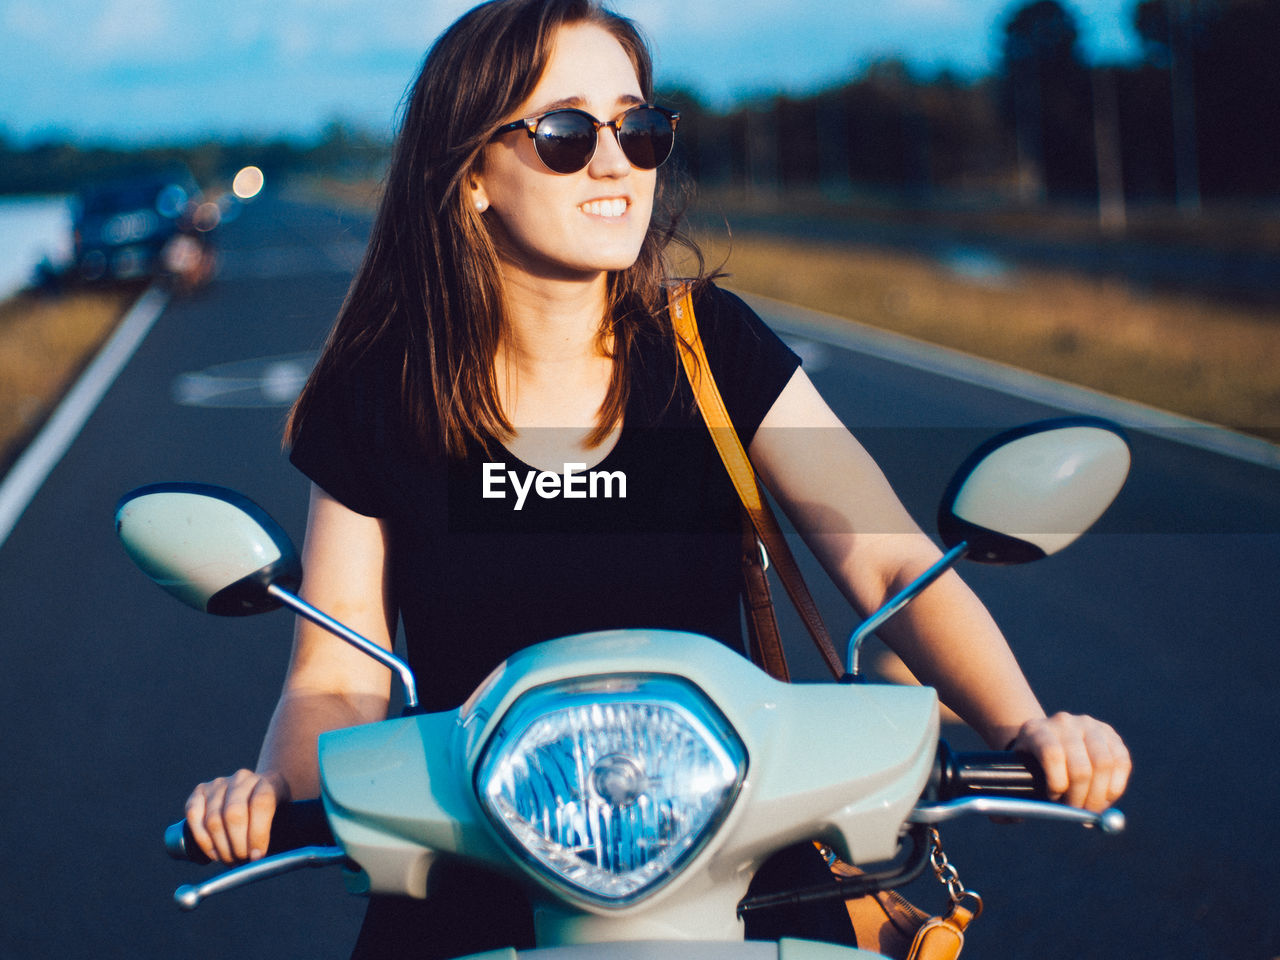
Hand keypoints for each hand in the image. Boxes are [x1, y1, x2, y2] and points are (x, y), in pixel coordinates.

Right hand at [185, 769, 290, 862]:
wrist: (258, 794)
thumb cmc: (274, 813)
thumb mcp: (285, 818)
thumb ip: (279, 835)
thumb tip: (259, 860)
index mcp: (269, 781)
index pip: (261, 803)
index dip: (258, 833)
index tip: (257, 857)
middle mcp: (243, 778)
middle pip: (234, 813)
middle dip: (236, 845)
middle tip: (241, 862)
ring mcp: (220, 783)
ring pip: (213, 819)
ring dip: (220, 848)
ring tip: (230, 861)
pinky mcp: (200, 790)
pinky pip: (193, 815)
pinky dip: (202, 839)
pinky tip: (213, 852)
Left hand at [1009, 713, 1130, 812]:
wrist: (1045, 739)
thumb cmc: (1029, 766)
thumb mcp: (1014, 776)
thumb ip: (1010, 801)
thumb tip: (1016, 817)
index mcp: (1035, 730)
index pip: (1052, 754)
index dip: (1057, 784)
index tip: (1054, 801)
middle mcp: (1063, 723)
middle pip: (1081, 765)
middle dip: (1081, 798)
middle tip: (1078, 814)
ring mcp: (1089, 725)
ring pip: (1104, 764)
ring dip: (1100, 795)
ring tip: (1091, 808)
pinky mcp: (1110, 734)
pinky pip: (1121, 762)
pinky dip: (1116, 786)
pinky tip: (1106, 797)